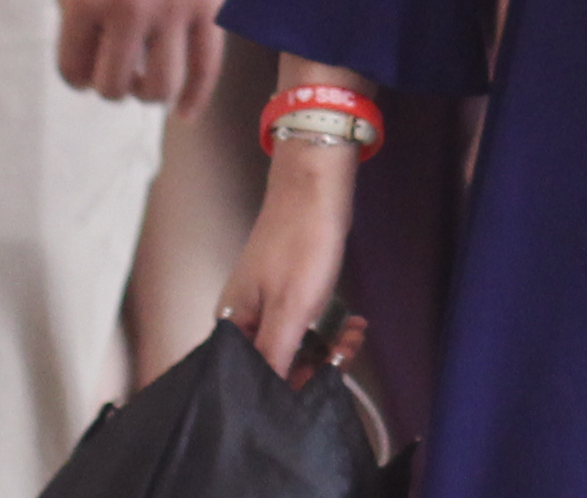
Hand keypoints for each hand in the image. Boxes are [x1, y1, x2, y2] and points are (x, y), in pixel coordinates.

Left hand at [49, 0, 230, 107]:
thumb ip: (70, 9)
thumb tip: (85, 58)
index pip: (73, 70)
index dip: (77, 76)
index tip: (88, 66)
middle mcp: (127, 10)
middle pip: (113, 86)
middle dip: (112, 86)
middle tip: (120, 72)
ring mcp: (172, 9)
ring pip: (160, 86)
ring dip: (149, 94)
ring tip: (149, 84)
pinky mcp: (209, 4)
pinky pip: (206, 67)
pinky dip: (195, 98)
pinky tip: (185, 114)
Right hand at [219, 139, 358, 375]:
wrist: (316, 187)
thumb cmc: (300, 244)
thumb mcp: (289, 310)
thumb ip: (274, 358)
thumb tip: (261, 401)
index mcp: (231, 323)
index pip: (248, 378)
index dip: (282, 388)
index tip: (315, 385)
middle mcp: (243, 317)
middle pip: (273, 363)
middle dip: (312, 366)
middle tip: (343, 355)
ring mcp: (267, 302)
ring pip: (295, 344)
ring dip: (326, 347)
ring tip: (354, 336)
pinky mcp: (289, 291)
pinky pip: (306, 324)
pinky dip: (329, 329)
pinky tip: (353, 325)